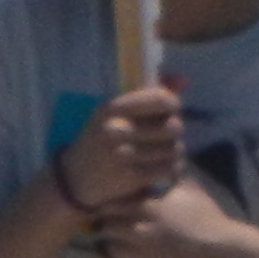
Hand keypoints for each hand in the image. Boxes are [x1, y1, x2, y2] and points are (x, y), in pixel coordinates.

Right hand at [56, 83, 181, 216]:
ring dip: (173, 151)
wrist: (75, 177)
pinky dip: (171, 168)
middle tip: (164, 136)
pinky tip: (161, 167)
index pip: (161, 99)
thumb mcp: (115, 112)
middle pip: (173, 126)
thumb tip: (183, 79)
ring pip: (174, 148)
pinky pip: (169, 168)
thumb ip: (148, 94)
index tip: (168, 111)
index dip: (172, 105)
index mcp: (111, 108)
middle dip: (173, 131)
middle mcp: (115, 130)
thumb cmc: (101, 138)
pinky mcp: (130, 177)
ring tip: (162, 152)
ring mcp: (122, 155)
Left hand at [90, 159, 249, 257]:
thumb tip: (167, 156)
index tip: (117, 206)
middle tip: (117, 223)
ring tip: (119, 241)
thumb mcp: (192, 190)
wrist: (221, 256)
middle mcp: (134, 232)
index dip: (112, 205)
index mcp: (145, 208)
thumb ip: (173, 173)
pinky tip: (120, 257)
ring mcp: (135, 257)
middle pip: (106, 225)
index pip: (110, 204)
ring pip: (107, 247)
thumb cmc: (207, 220)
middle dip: (111, 223)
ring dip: (111, 242)